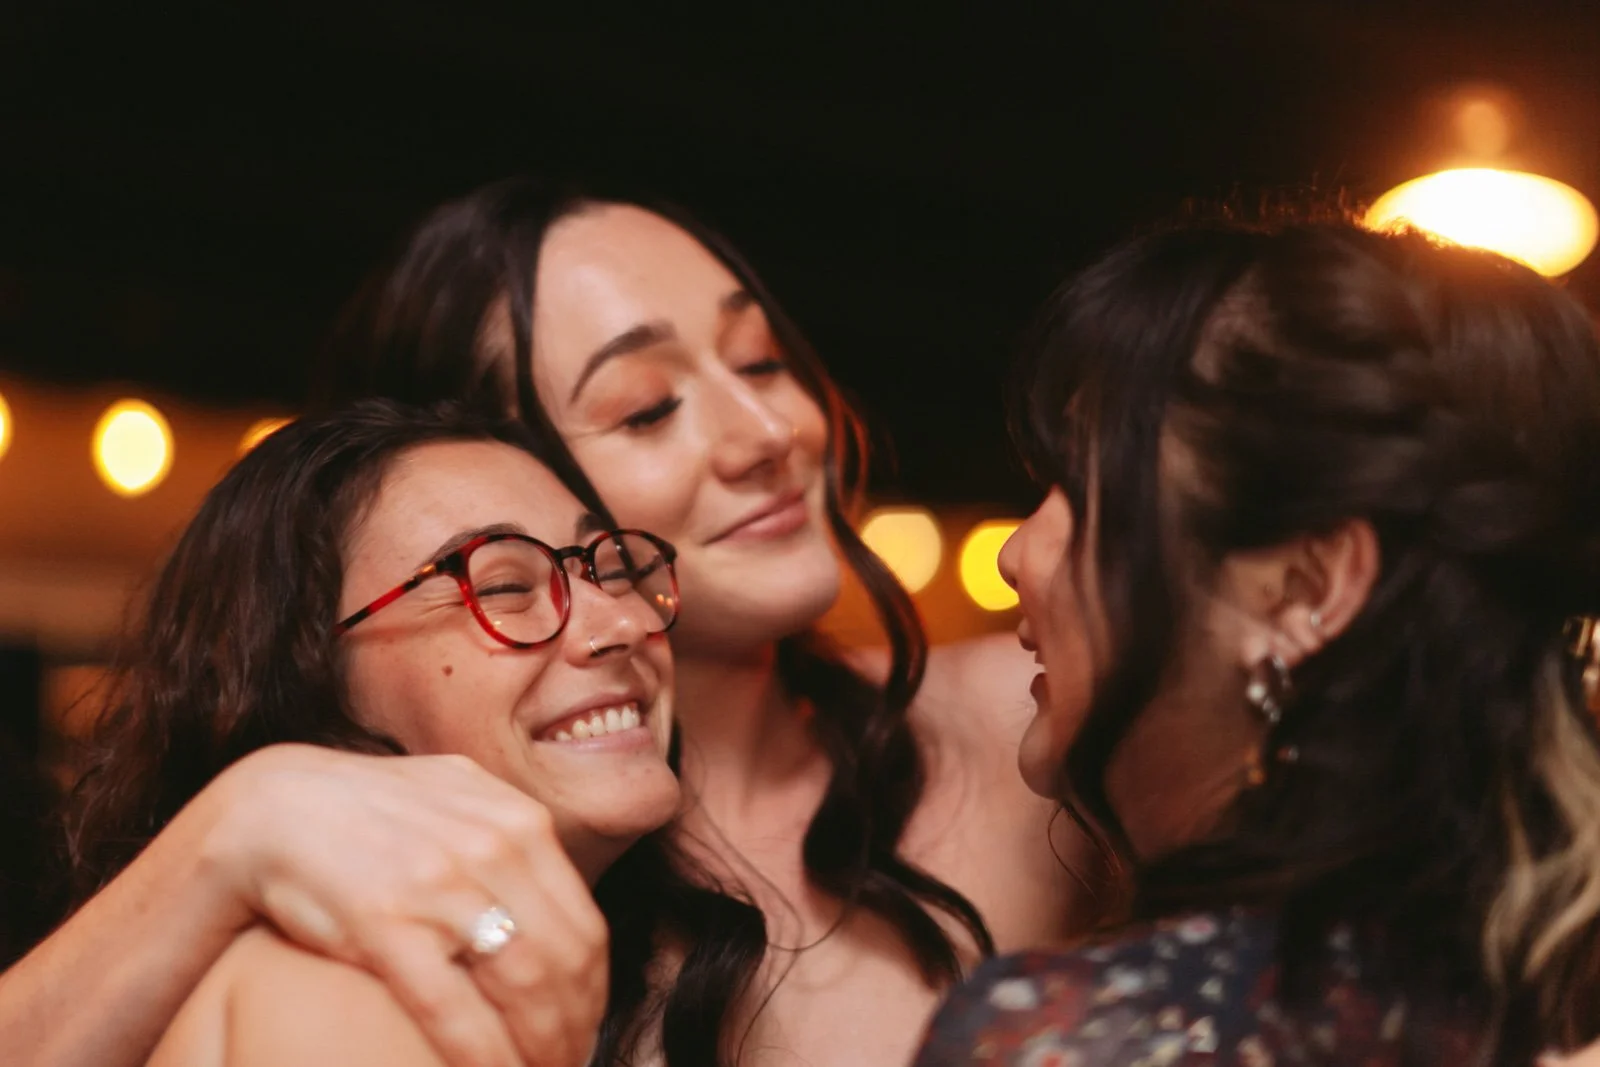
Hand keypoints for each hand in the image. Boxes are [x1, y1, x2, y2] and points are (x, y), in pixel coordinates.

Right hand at [201, 744, 606, 1066]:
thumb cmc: (366, 817)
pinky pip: (456, 1009)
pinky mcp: (385, 922)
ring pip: (526, 987)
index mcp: (517, 822)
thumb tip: (556, 885)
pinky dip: (485, 1058)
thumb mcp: (455, 801)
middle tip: (566, 1066)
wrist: (269, 809)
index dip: (592, 997)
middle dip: (575, 1030)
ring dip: (542, 1049)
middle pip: (567, 961)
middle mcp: (491, 846)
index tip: (583, 1034)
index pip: (584, 927)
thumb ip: (507, 837)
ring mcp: (440, 883)